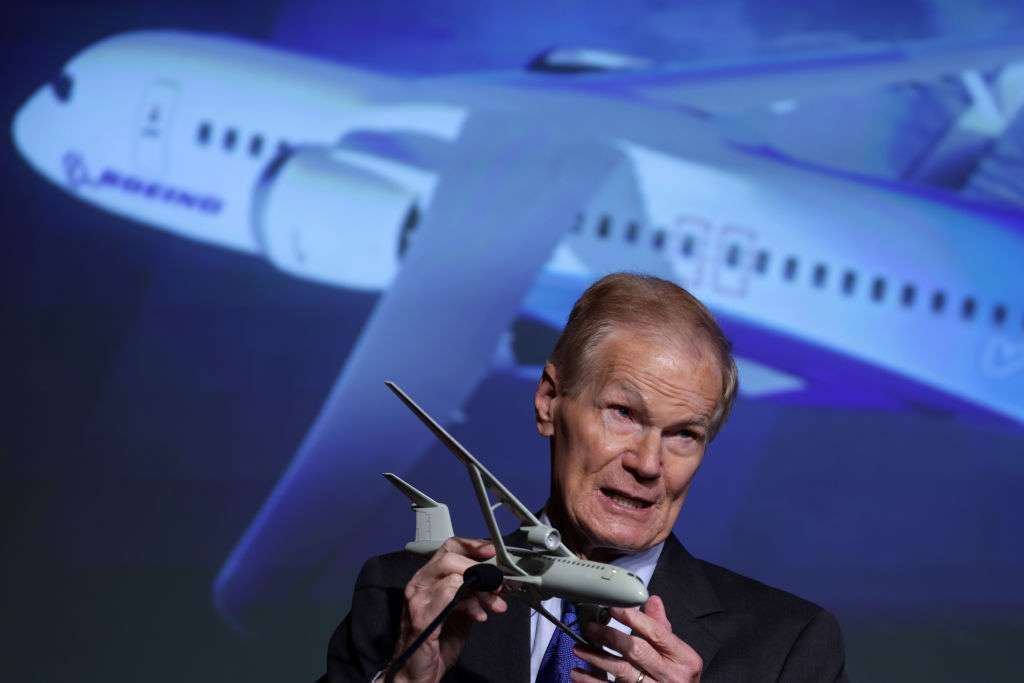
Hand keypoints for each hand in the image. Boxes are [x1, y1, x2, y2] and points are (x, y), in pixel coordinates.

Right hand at [389, 537, 507, 682]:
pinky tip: (480, 617)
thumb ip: (473, 591)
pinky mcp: (420, 615)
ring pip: (452, 574)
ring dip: (480, 589)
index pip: (448, 547)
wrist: (418, 672)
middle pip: (450, 556)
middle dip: (479, 568)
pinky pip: (449, 595)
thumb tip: (497, 579)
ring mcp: (417, 598)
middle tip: (498, 585)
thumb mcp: (461, 609)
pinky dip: (470, 604)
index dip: (471, 545)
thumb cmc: (439, 640)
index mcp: (427, 578)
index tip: (492, 551)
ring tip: (495, 605)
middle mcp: (418, 583)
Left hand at [571, 595, 701, 681]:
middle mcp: (670, 675)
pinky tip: (579, 673)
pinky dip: (593, 681)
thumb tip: (651, 600)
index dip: (632, 618)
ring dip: (596, 658)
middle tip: (591, 628)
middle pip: (636, 651)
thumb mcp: (680, 654)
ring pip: (621, 671)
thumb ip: (662, 628)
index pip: (655, 632)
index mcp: (683, 658)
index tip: (612, 607)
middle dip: (610, 637)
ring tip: (578, 649)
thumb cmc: (680, 676)